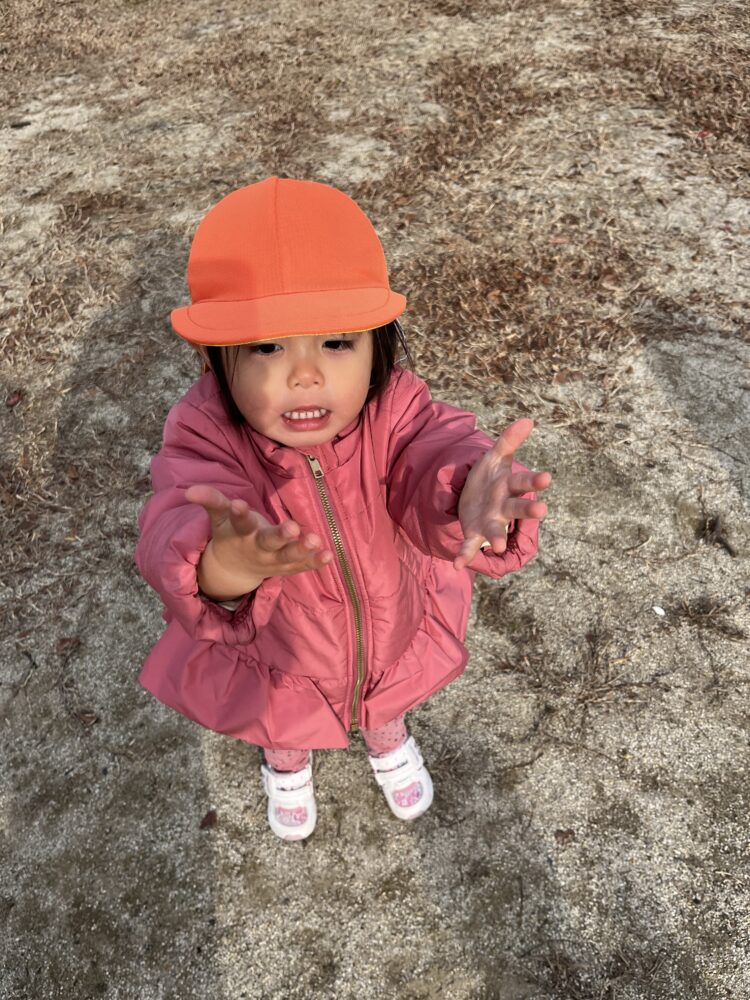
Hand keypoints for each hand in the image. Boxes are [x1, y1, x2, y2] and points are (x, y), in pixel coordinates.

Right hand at [185, 485, 333, 595]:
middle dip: (281, 536)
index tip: (239, 504)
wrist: (235, 569)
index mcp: (240, 533)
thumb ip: (211, 501)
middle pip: (269, 542)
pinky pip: (302, 566)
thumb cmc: (231, 533)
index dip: (238, 513)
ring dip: (302, 549)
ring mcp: (274, 560)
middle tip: (293, 528)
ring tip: (316, 540)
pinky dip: (315, 562)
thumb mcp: (219, 518)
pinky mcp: (288, 567)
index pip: (239, 522)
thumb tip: (189, 489)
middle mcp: (257, 548)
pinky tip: (329, 555)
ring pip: (289, 557)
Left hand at [453, 418, 550, 571]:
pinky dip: (464, 556)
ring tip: (497, 546)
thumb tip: (527, 419)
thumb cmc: (489, 479)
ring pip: (497, 530)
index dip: (535, 481)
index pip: (524, 483)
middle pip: (517, 508)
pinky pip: (470, 546)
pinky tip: (457, 565)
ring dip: (498, 537)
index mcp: (509, 487)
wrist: (472, 500)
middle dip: (528, 510)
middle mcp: (504, 507)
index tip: (547, 478)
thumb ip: (508, 441)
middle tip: (542, 510)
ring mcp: (490, 522)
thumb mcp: (495, 458)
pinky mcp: (474, 534)